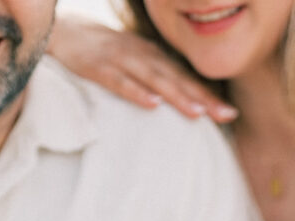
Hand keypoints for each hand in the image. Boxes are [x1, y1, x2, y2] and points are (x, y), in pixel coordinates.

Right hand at [48, 16, 237, 123]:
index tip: (231, 115)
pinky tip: (152, 105)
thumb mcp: (135, 62)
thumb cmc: (105, 54)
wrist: (63, 31)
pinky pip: (119, 81)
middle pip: (177, 78)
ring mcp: (120, 60)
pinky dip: (136, 92)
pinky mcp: (98, 66)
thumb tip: (183, 105)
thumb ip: (156, 79)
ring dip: (177, 96)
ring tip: (198, 113)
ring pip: (154, 79)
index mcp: (153, 57)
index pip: (185, 78)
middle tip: (225, 116)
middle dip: (202, 97)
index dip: (208, 94)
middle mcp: (142, 55)